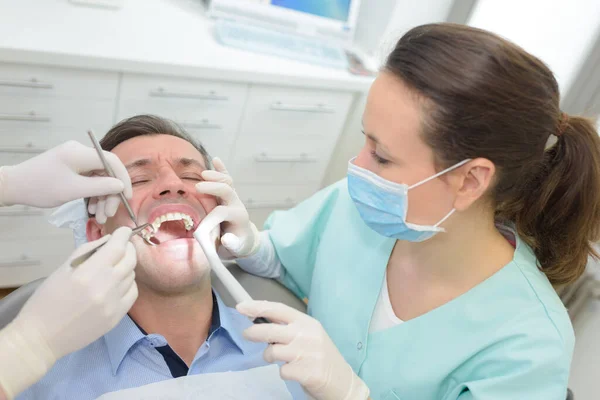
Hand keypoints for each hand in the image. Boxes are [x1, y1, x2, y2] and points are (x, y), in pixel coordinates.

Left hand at [0, 141, 131, 216]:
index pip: (112, 161)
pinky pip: (89, 181)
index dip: (123, 178)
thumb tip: (121, 186)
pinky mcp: (72, 169)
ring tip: (99, 216)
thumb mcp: (73, 190)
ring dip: (102, 198)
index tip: (126, 197)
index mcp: (80, 153)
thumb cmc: (41, 187)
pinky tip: (91, 208)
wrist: (14, 187)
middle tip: (108, 214)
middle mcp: (80, 153)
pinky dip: (92, 195)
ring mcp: (76, 161)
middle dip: (110, 194)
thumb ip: (100, 187)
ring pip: (99, 179)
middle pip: (106, 172)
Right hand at [0, 227, 137, 398]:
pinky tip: (117, 284)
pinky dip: (128, 284)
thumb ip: (88, 251)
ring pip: (131, 276)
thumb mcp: (62, 269)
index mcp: (88, 273)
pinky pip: (132, 293)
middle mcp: (105, 287)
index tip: (124, 231)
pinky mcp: (117, 317)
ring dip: (126, 267)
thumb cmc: (47, 299)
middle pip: (130, 260)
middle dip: (128, 249)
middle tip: (122, 247)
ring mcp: (113, 304)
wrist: (42, 337)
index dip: (123, 235)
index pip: (117, 247)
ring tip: (114, 267)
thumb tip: (110, 240)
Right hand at [195, 157, 259, 258]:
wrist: (244, 239)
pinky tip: (216, 159)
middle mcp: (236, 204)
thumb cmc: (236, 245)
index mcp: (238, 217)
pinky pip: (227, 178)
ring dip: (216, 176)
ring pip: (227, 182)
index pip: (221, 213)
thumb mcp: (235, 249)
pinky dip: (221, 169)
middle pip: (227, 190)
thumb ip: (232, 245)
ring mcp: (233, 198)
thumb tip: (226, 239)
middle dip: (213, 187)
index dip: (209, 219)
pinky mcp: (229, 194)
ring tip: (203, 174)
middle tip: (198, 187)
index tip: (197, 230)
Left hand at [237, 300, 369, 399]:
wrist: (342, 381)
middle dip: (254, 332)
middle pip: (271, 330)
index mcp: (307, 322)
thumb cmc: (321, 356)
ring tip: (282, 359)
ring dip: (271, 356)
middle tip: (246, 334)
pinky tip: (296, 372)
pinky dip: (285, 372)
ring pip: (273, 351)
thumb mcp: (309, 335)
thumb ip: (289, 328)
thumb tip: (260, 322)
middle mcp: (307, 334)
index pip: (278, 309)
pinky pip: (282, 371)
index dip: (258, 306)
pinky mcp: (307, 371)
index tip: (241, 307)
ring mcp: (308, 353)